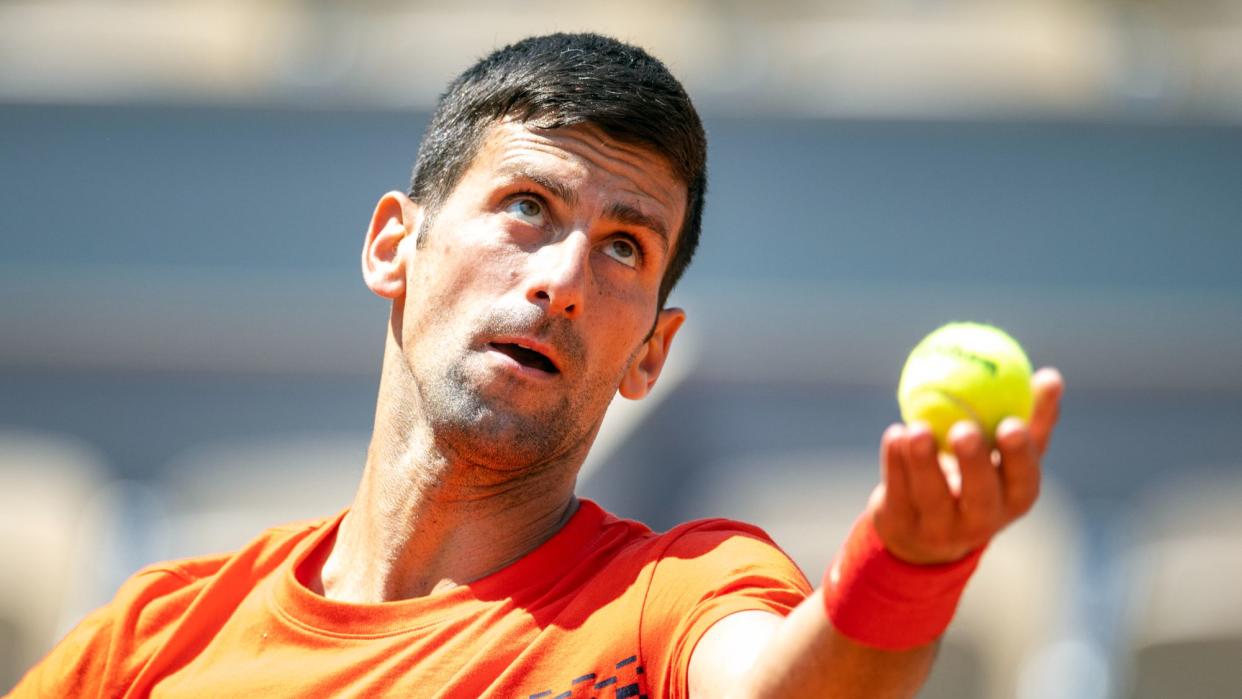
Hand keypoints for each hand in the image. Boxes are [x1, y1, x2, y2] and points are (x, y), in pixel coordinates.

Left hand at [870, 367, 1063, 564]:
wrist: (924, 526)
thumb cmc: (977, 475)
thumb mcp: (1006, 454)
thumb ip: (1031, 418)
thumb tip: (1051, 376)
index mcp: (1014, 499)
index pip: (1024, 480)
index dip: (1019, 456)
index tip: (1011, 424)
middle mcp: (981, 522)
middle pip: (980, 496)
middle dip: (974, 464)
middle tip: (964, 428)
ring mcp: (939, 530)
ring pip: (931, 496)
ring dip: (923, 460)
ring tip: (917, 427)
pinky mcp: (902, 526)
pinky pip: (898, 492)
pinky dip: (895, 460)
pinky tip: (895, 434)